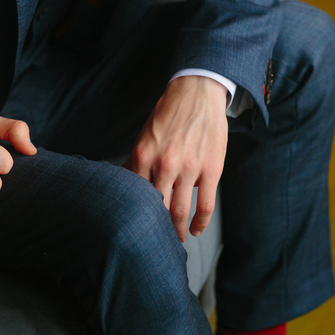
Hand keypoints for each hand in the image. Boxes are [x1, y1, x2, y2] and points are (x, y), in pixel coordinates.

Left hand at [125, 75, 227, 241]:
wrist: (197, 92)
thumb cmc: (168, 114)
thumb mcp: (145, 135)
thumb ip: (135, 161)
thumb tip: (123, 183)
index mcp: (143, 155)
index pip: (134, 194)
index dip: (134, 214)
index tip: (134, 228)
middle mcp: (164, 164)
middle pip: (155, 209)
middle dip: (153, 229)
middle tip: (153, 242)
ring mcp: (189, 168)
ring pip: (179, 212)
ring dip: (176, 232)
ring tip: (175, 241)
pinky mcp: (211, 170)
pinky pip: (205, 206)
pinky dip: (200, 223)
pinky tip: (195, 230)